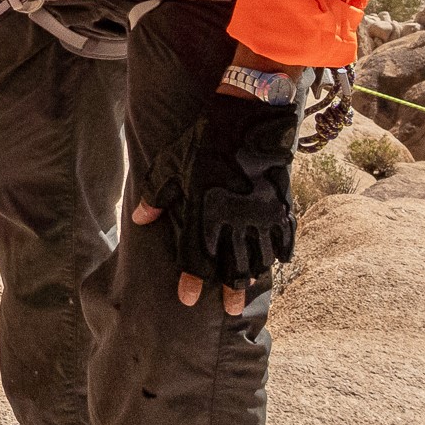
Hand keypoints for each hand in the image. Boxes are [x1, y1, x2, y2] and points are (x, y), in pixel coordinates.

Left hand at [132, 92, 297, 316]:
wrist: (246, 115)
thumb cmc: (203, 139)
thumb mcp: (171, 163)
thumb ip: (156, 195)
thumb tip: (139, 219)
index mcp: (205, 212)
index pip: (196, 257)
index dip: (191, 280)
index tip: (188, 299)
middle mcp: (234, 220)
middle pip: (233, 266)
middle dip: (230, 289)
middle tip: (231, 309)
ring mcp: (261, 214)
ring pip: (260, 257)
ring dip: (255, 276)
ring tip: (251, 291)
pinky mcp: (281, 204)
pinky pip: (285, 237)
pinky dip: (282, 252)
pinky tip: (280, 262)